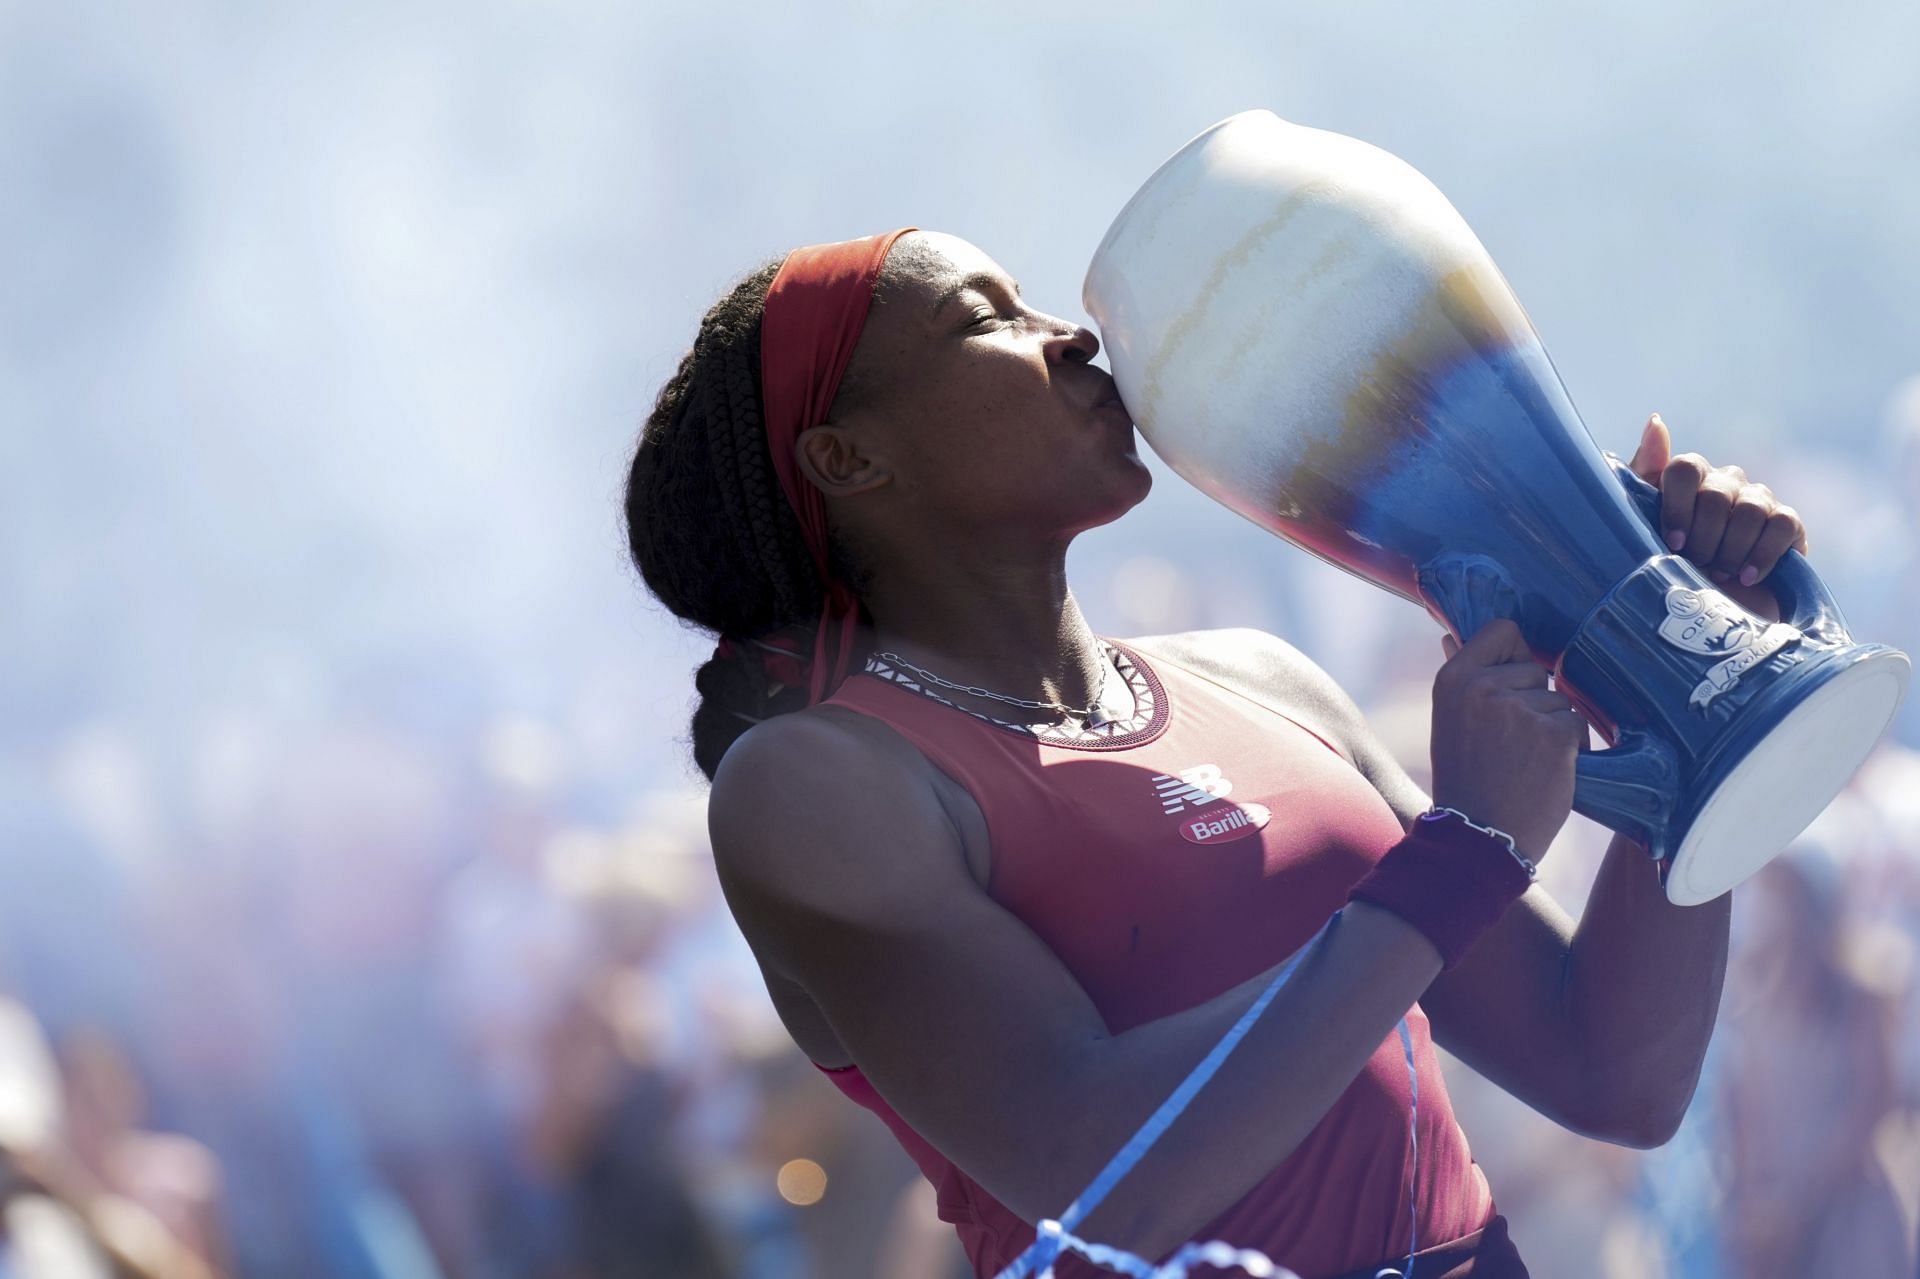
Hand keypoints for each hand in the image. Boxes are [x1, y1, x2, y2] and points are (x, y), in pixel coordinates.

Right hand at [1431, 619, 1584, 860]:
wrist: (1478, 835)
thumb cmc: (1465, 779)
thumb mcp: (1449, 721)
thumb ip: (1462, 680)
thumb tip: (1451, 637)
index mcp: (1454, 679)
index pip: (1502, 630)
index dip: (1513, 654)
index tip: (1509, 683)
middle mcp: (1484, 687)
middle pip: (1535, 669)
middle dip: (1532, 701)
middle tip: (1508, 742)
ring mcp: (1520, 709)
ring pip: (1558, 700)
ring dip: (1550, 727)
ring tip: (1523, 760)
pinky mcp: (1553, 734)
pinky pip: (1575, 724)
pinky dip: (1568, 748)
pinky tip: (1542, 770)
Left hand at [1627, 414, 1809, 591]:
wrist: (1712, 616)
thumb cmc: (1668, 567)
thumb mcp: (1641, 527)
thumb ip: (1643, 476)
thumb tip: (1656, 420)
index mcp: (1689, 478)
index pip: (1685, 467)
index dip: (1678, 506)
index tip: (1672, 543)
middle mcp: (1725, 482)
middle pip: (1716, 494)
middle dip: (1703, 538)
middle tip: (1697, 564)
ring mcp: (1759, 500)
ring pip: (1750, 510)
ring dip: (1730, 550)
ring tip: (1719, 574)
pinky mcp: (1788, 524)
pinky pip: (1781, 524)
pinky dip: (1762, 554)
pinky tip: (1747, 576)